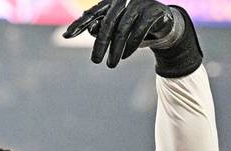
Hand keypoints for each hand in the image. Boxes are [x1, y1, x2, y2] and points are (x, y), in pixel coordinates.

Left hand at [64, 0, 201, 77]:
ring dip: (116, 49)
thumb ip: (102, 29)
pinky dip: (131, 45)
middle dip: (100, 44)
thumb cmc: (134, 28)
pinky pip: (139, 30)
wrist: (163, 24)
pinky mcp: (154, 10)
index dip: (80, 24)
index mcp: (112, 2)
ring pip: (123, 29)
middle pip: (108, 23)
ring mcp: (140, 2)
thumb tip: (91, 30)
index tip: (67, 35)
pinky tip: (125, 56)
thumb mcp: (117, 31)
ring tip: (111, 64)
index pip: (93, 13)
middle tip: (95, 61)